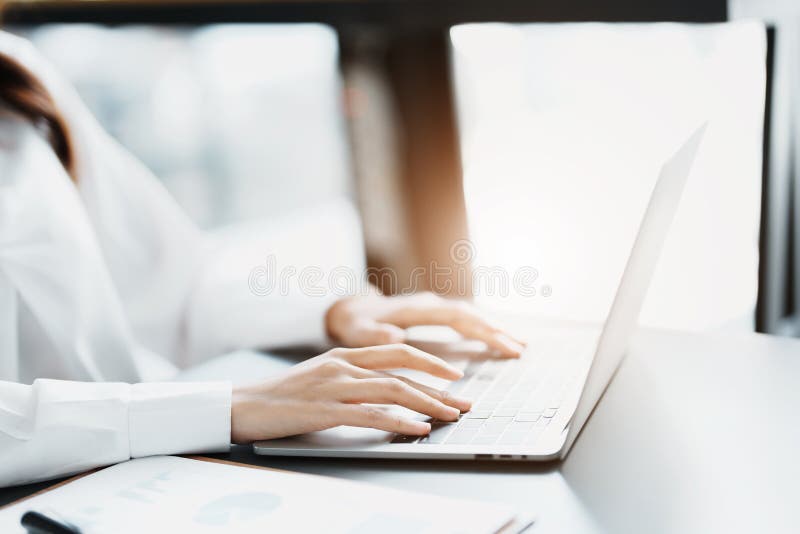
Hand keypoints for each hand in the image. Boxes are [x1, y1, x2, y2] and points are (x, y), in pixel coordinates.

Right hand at [230, 344, 471, 442]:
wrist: (241, 405)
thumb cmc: (282, 396)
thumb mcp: (321, 377)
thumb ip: (352, 377)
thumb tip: (387, 391)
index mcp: (345, 355)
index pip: (398, 352)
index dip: (430, 361)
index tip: (454, 375)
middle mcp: (344, 365)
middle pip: (403, 369)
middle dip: (440, 384)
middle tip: (466, 400)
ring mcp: (334, 386)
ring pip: (393, 390)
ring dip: (427, 404)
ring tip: (451, 416)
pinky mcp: (324, 409)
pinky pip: (370, 415)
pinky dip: (398, 423)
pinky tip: (417, 430)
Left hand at [325, 292, 524, 357]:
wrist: (346, 309)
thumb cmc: (352, 323)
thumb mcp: (356, 332)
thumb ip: (375, 335)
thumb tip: (396, 336)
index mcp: (416, 308)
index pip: (457, 316)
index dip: (481, 329)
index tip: (502, 341)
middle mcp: (428, 303)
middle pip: (470, 314)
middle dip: (496, 331)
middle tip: (519, 349)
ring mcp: (432, 306)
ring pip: (470, 314)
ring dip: (493, 328)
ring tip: (518, 344)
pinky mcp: (433, 312)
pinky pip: (463, 318)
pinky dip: (482, 328)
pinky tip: (496, 338)